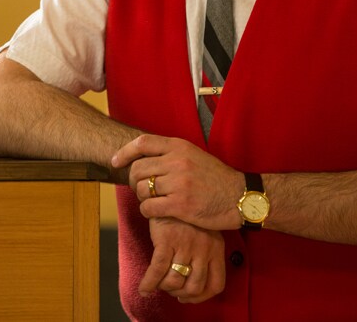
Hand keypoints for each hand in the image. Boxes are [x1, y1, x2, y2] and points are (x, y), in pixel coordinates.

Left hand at [112, 134, 243, 230]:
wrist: (240, 197)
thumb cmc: (216, 179)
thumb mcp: (195, 156)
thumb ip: (171, 154)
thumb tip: (142, 157)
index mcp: (180, 146)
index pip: (142, 143)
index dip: (125, 152)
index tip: (116, 161)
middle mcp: (177, 162)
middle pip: (138, 169)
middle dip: (133, 181)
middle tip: (140, 189)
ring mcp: (179, 183)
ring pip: (141, 189)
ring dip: (142, 197)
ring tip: (152, 200)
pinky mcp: (180, 204)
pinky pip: (148, 207)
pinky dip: (147, 211)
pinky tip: (156, 212)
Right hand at [140, 217, 225, 303]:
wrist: (174, 186)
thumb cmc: (189, 210)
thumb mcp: (207, 228)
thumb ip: (206, 249)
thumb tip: (193, 273)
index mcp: (216, 248)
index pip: (215, 285)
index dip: (202, 296)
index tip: (188, 296)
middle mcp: (204, 250)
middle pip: (194, 287)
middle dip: (180, 293)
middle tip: (170, 289)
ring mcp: (185, 246)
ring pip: (175, 282)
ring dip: (165, 287)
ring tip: (158, 283)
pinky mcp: (166, 241)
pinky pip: (157, 271)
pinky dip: (149, 283)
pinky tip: (144, 288)